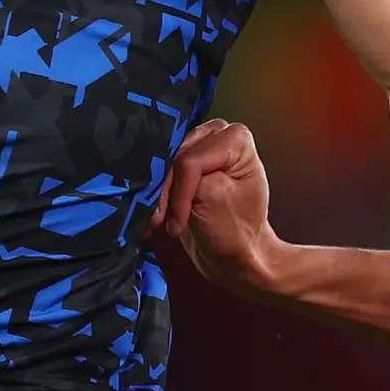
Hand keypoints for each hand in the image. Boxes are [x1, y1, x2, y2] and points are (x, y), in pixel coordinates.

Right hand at [152, 119, 282, 290]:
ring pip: (161, 166)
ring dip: (158, 196)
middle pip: (173, 159)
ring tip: (157, 222)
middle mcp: (218, 134)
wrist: (235, 256)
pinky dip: (156, 196)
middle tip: (161, 221)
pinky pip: (159, 174)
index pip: (191, 160)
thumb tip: (153, 167)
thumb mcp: (213, 199)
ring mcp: (200, 147)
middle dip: (167, 192)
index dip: (181, 191)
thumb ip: (186, 175)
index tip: (179, 220)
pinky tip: (155, 216)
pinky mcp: (184, 164)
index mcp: (235, 138)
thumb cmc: (235, 232)